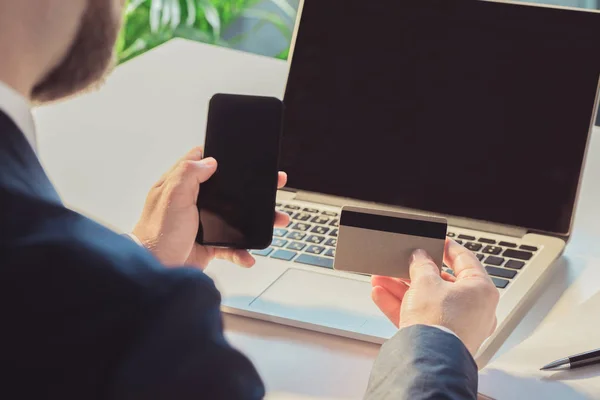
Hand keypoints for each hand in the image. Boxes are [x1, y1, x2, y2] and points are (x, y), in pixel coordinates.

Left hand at [132, 147, 289, 268]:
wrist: (156, 270)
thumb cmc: (156, 234)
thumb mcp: (171, 197)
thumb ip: (188, 174)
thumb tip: (208, 161)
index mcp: (180, 186)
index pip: (201, 162)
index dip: (220, 156)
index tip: (240, 155)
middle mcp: (192, 202)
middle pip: (227, 189)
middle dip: (251, 189)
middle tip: (272, 183)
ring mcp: (202, 224)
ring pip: (235, 217)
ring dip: (256, 220)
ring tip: (276, 219)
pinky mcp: (208, 245)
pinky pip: (232, 246)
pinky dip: (242, 251)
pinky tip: (248, 255)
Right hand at [371, 239, 498, 355]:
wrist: (428, 360)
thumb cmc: (439, 322)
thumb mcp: (426, 281)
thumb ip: (421, 264)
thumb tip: (420, 257)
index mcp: (481, 290)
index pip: (465, 260)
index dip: (447, 248)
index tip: (436, 241)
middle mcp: (474, 309)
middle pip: (441, 283)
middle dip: (414, 273)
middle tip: (402, 263)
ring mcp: (458, 326)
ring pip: (426, 300)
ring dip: (401, 289)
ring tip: (381, 279)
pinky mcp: (441, 339)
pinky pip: (419, 317)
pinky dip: (400, 306)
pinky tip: (380, 295)